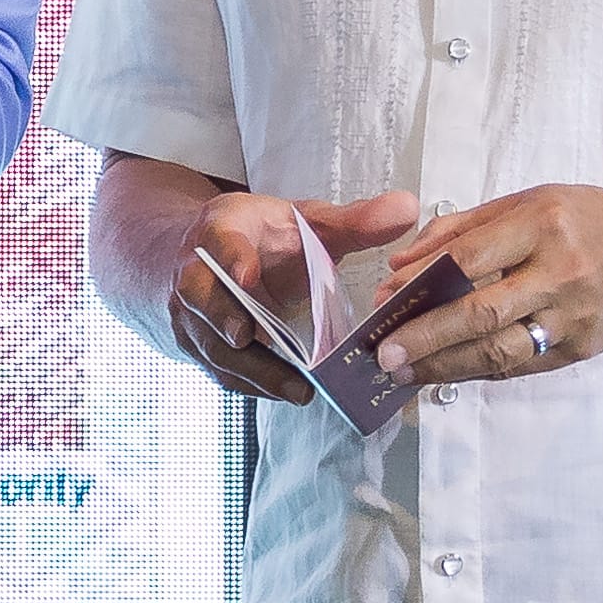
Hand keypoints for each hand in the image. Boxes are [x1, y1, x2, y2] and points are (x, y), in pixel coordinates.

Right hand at [166, 186, 423, 404]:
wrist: (212, 263)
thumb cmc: (263, 239)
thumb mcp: (304, 220)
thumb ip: (354, 220)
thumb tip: (408, 209)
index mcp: (224, 230)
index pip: (220, 241)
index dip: (230, 257)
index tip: (246, 273)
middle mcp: (198, 274)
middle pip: (201, 298)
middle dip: (222, 317)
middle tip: (248, 337)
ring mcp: (194, 316)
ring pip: (212, 345)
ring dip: (251, 368)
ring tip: (297, 388)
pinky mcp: (204, 349)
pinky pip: (224, 371)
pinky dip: (256, 385)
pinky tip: (291, 393)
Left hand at [369, 185, 602, 388]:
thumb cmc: (587, 219)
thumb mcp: (529, 201)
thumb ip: (462, 229)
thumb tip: (400, 263)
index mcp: (544, 225)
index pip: (470, 258)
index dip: (421, 282)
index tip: (383, 297)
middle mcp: (560, 273)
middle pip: (481, 313)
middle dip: (425, 336)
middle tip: (382, 352)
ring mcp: (572, 317)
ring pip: (499, 351)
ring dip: (444, 365)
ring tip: (403, 371)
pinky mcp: (579, 350)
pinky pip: (519, 366)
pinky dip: (476, 371)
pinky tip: (444, 372)